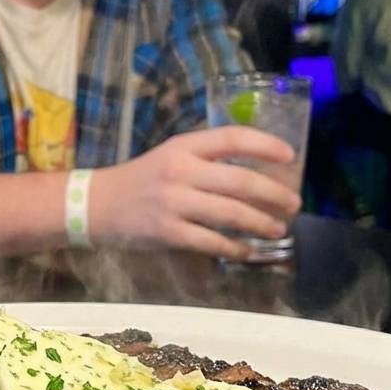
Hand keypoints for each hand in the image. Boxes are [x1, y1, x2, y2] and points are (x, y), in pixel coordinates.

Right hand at [88, 126, 301, 258]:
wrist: (97, 204)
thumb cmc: (141, 179)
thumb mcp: (171, 156)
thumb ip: (206, 159)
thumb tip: (256, 171)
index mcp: (183, 146)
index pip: (232, 138)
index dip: (265, 145)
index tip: (290, 157)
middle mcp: (180, 171)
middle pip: (239, 181)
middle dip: (274, 193)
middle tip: (293, 203)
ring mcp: (173, 203)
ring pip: (230, 214)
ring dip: (261, 223)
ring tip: (279, 229)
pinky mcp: (167, 232)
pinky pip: (211, 242)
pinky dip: (235, 248)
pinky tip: (248, 251)